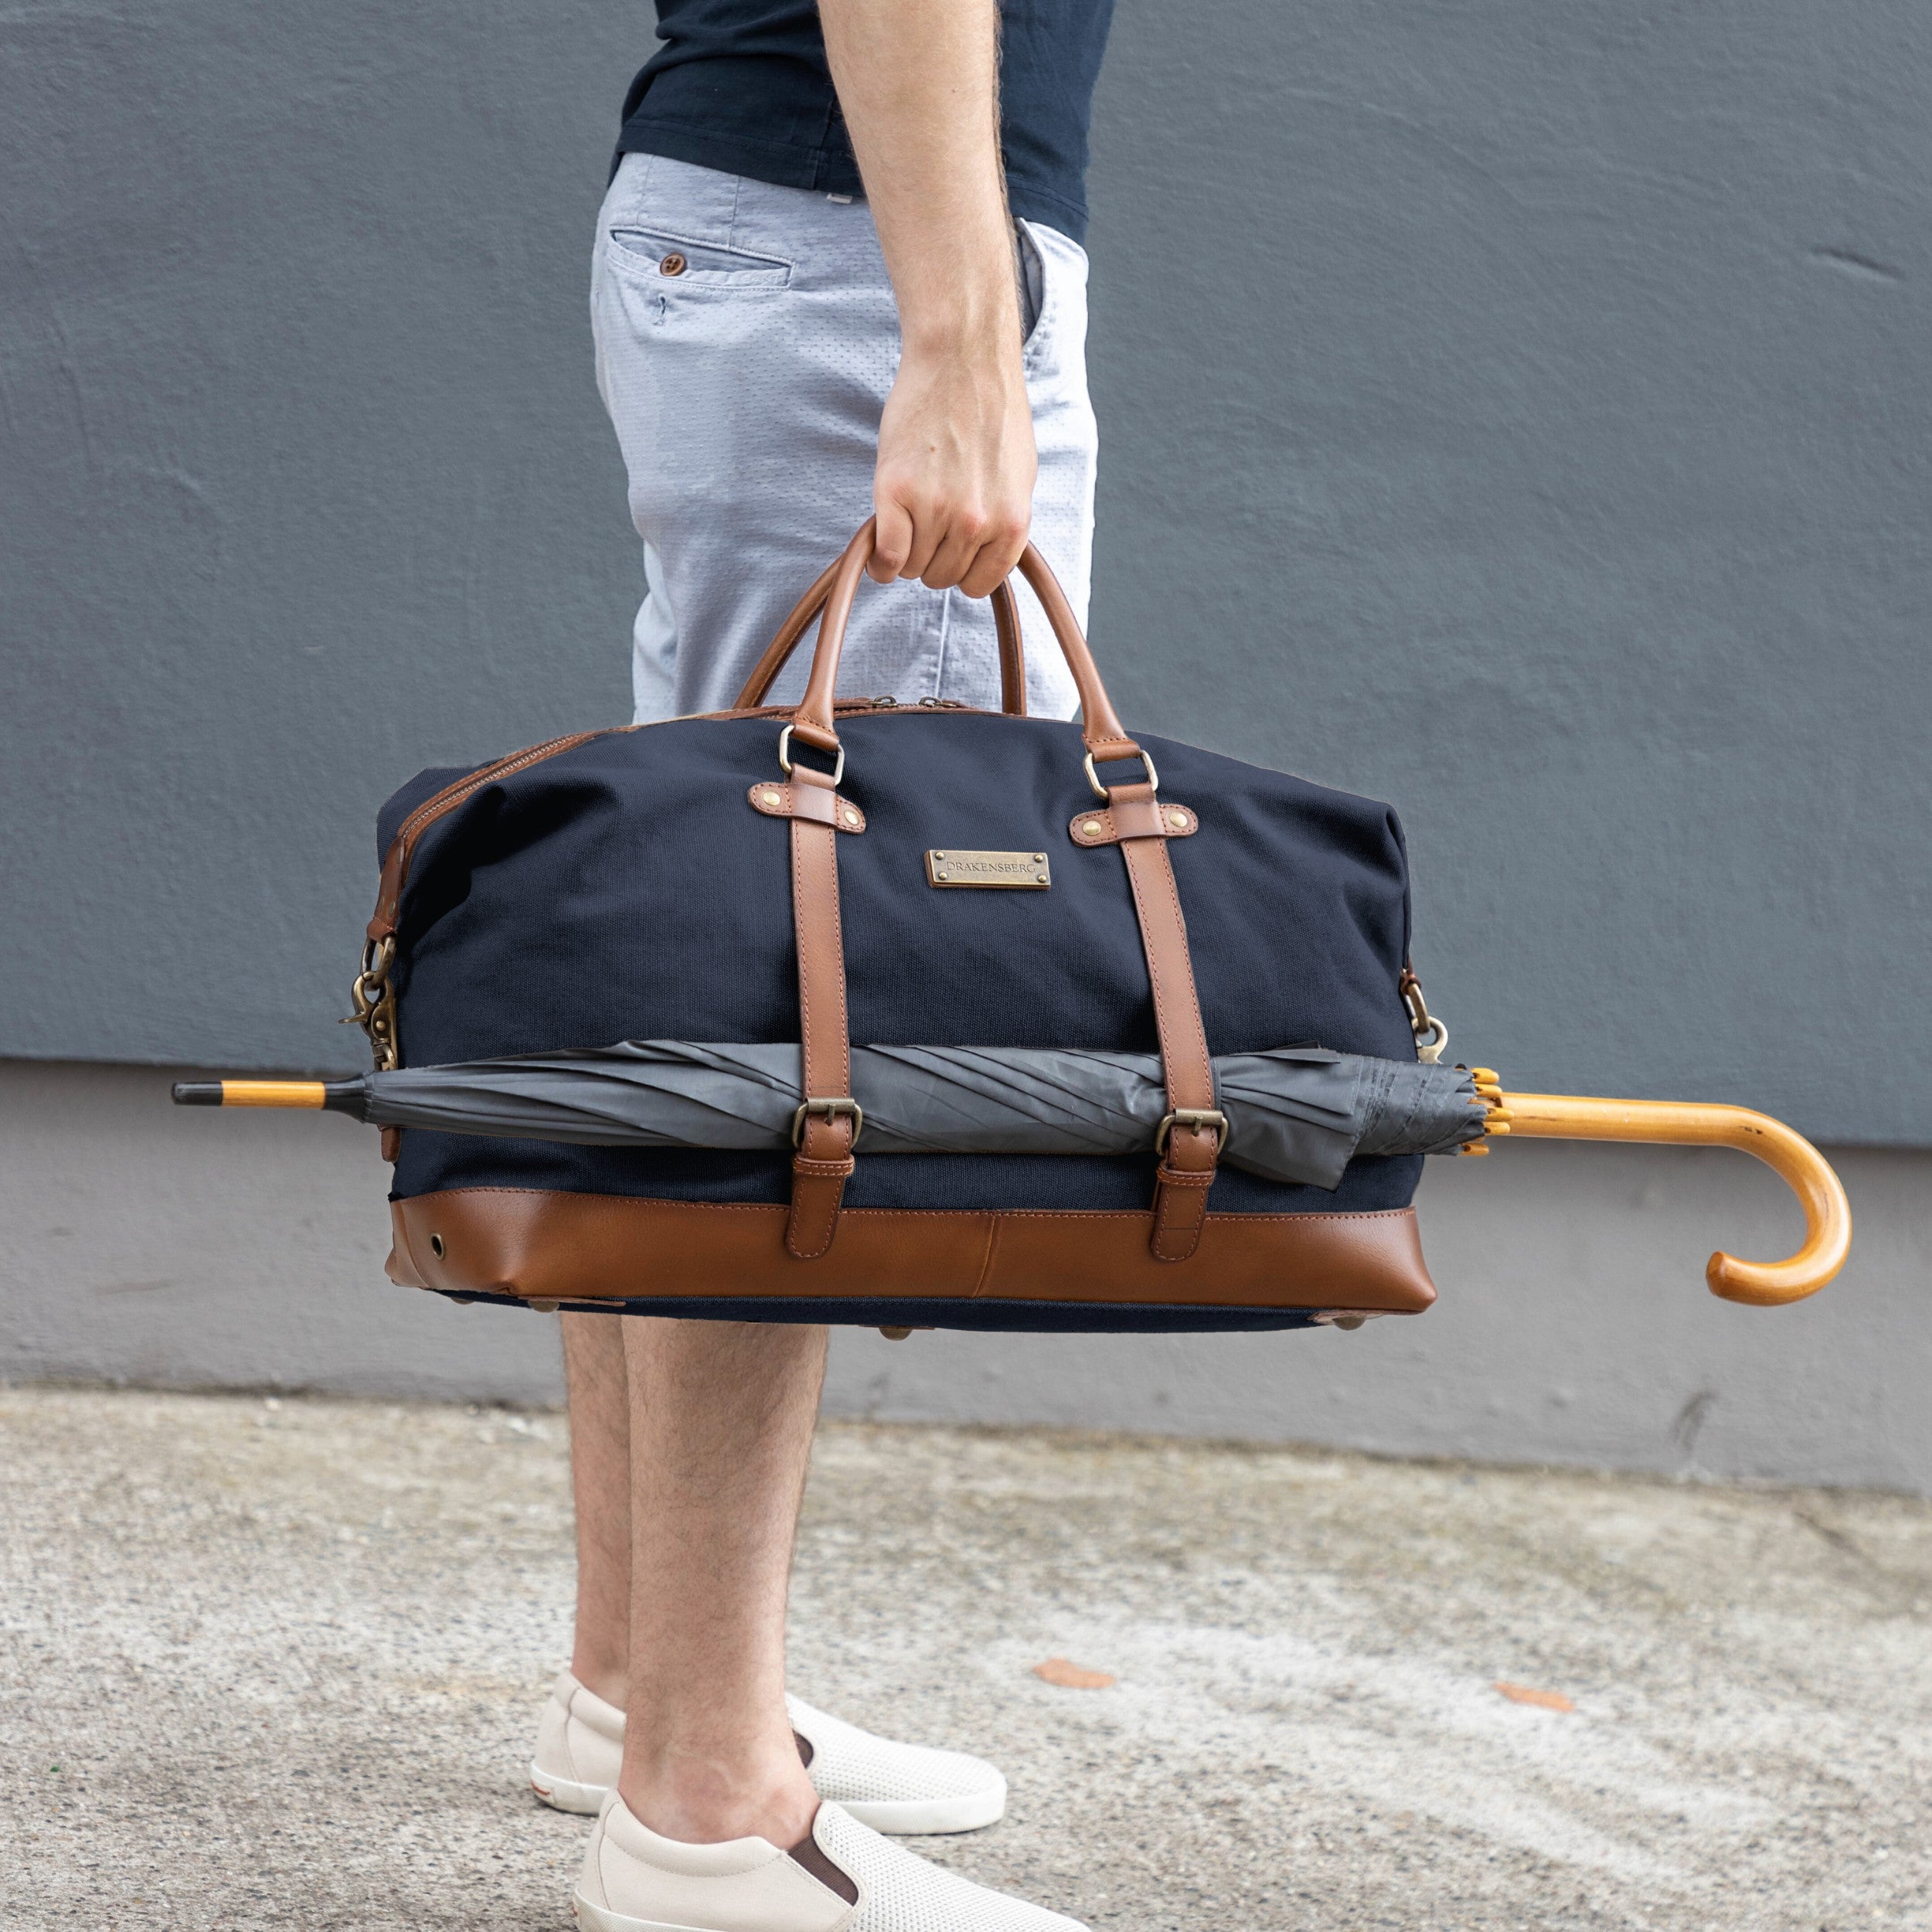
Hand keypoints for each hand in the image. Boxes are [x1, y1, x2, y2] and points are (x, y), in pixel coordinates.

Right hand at [871, 336, 1035, 597]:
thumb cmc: (991, 411)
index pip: (977, 584)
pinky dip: (878, 560)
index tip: (948, 552)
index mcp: (1011, 522)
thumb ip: (1001, 522)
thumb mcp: (1018, 477)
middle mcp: (976, 522)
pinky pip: (885, 555)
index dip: (959, 570)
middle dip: (930, 557)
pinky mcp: (895, 490)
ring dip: (904, 551)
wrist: (963, 358)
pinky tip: (877, 547)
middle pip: (940, 577)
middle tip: (925, 523)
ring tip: (907, 516)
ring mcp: (935, 507)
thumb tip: (981, 557)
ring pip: (911, 568)